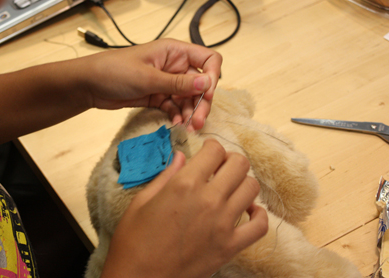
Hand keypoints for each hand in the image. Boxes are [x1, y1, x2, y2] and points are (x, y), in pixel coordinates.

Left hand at [82, 39, 221, 129]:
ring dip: (191, 112)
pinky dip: (178, 115)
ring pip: (189, 98)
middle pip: (200, 84)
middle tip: (197, 122)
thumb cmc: (114, 71)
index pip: (207, 59)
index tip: (206, 95)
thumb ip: (178, 82)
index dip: (212, 77)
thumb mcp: (147, 77)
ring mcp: (166, 82)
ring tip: (187, 127)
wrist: (89, 85)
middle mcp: (174, 65)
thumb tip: (207, 83)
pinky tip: (175, 123)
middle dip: (202, 103)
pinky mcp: (158, 96)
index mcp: (174, 52)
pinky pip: (175, 106)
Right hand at [100, 140, 268, 277]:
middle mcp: (209, 200)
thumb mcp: (141, 202)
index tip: (207, 152)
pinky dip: (259, 215)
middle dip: (230, 160)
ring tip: (230, 188)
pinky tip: (247, 211)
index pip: (215, 151)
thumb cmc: (134, 241)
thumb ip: (166, 176)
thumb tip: (182, 157)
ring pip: (251, 188)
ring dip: (242, 183)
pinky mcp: (230, 247)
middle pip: (239, 164)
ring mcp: (223, 224)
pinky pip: (260, 226)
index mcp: (184, 185)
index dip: (212, 147)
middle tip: (219, 167)